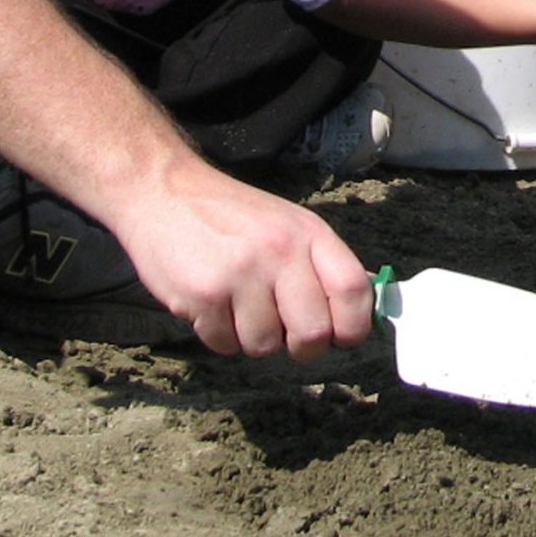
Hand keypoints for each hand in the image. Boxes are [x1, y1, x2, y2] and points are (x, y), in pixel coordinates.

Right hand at [118, 160, 373, 360]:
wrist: (164, 191)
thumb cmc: (232, 215)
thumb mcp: (288, 223)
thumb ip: (325, 263)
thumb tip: (371, 297)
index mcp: (308, 233)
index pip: (353, 290)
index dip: (354, 325)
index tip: (341, 336)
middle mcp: (279, 251)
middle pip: (314, 332)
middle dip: (301, 345)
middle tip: (284, 331)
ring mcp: (240, 274)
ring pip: (265, 346)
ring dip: (253, 338)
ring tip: (238, 304)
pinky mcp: (203, 294)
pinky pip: (225, 345)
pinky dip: (219, 336)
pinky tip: (211, 304)